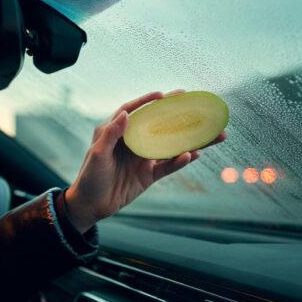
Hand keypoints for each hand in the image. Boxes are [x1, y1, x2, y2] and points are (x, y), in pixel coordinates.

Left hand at [64, 90, 226, 232]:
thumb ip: (111, 134)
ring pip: (171, 145)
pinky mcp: (149, 174)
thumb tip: (126, 114)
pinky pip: (168, 166)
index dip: (148, 101)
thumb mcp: (97, 154)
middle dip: (178, 115)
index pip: (134, 111)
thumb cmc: (89, 177)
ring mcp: (143, 158)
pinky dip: (180, 161)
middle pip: (159, 125)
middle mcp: (133, 142)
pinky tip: (194, 154)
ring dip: (190, 140)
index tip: (164, 95)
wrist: (90, 206)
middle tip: (197, 105)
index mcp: (117, 132)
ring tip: (213, 134)